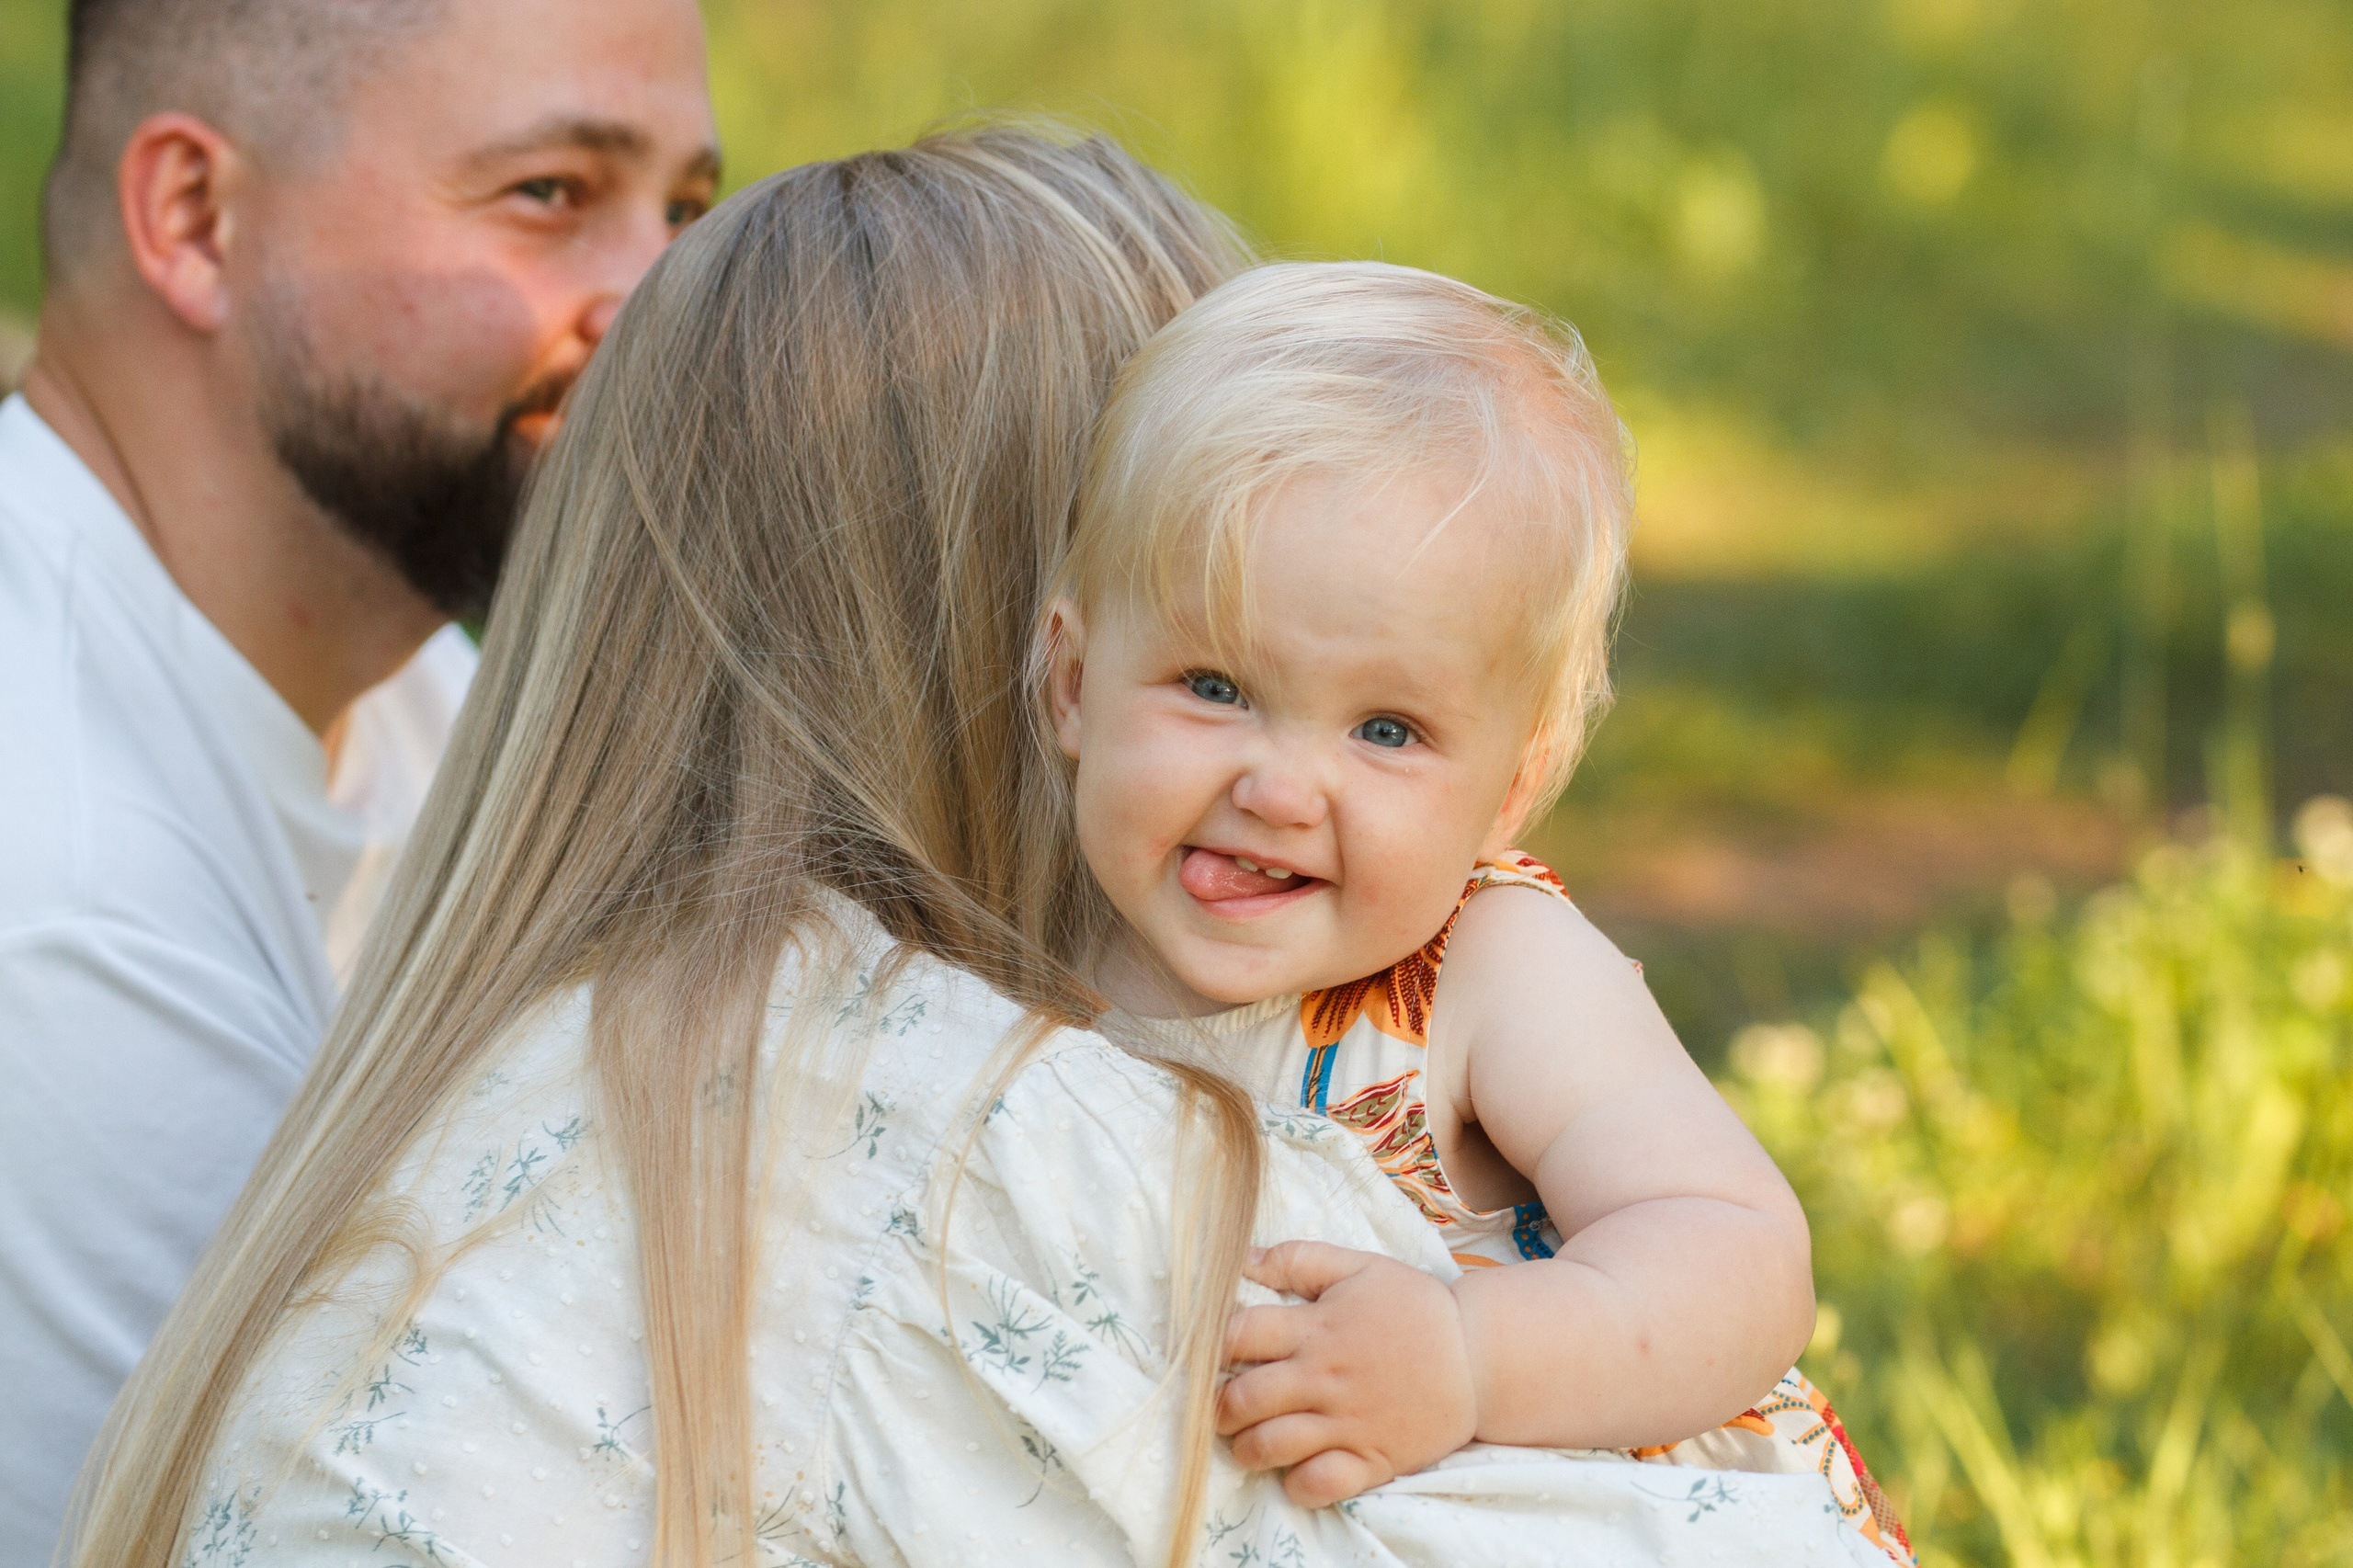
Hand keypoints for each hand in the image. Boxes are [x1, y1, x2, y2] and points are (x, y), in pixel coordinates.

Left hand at [1216, 1240, 1478, 1506]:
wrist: (1480, 1358)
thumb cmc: (1415, 1309)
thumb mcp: (1360, 1268)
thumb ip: (1299, 1260)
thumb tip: (1244, 1260)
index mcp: (1318, 1327)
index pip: (1240, 1335)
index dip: (1215, 1343)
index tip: (1216, 1352)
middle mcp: (1326, 1377)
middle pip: (1244, 1398)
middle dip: (1220, 1406)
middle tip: (1224, 1406)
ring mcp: (1348, 1422)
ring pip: (1272, 1445)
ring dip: (1246, 1448)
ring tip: (1247, 1442)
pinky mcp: (1372, 1459)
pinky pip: (1320, 1485)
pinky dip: (1298, 1484)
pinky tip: (1294, 1471)